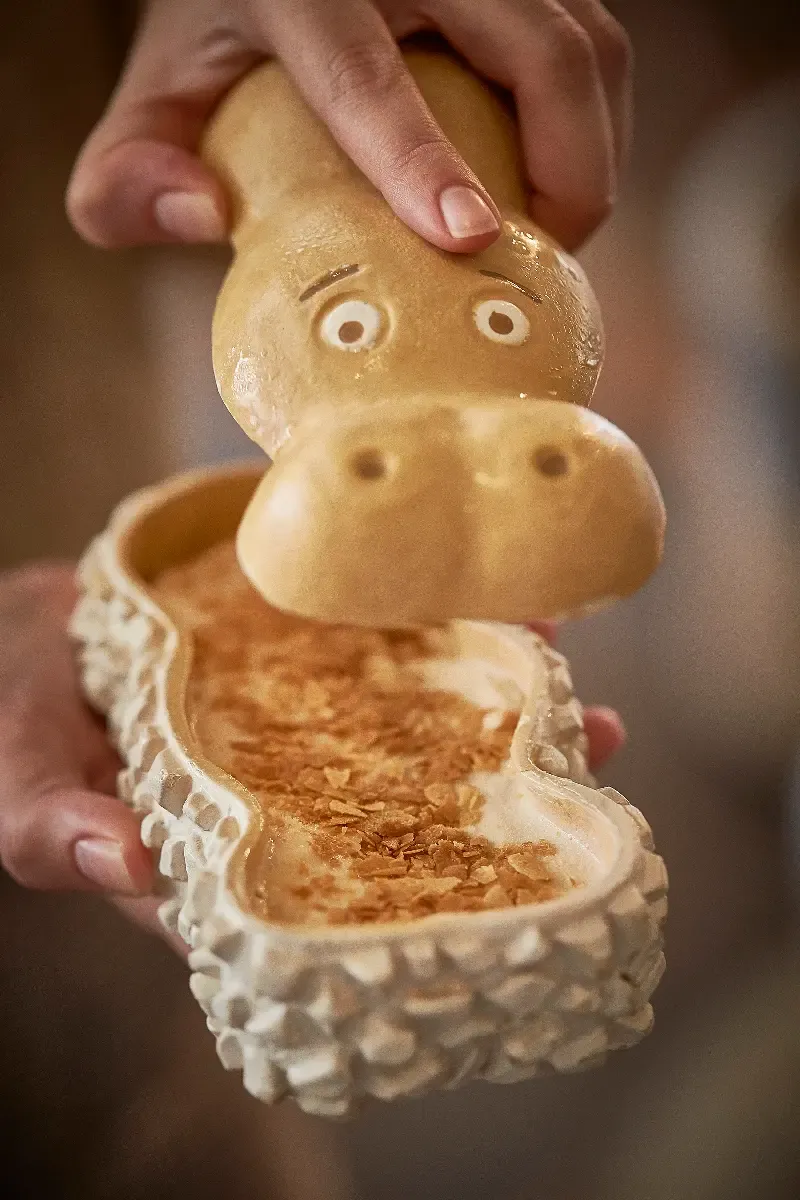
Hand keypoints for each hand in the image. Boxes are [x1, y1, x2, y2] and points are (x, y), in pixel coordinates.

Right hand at [0, 564, 623, 952]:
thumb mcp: (20, 774)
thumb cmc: (18, 714)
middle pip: (401, 812)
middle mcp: (284, 794)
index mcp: (224, 849)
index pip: (325, 893)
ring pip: (415, 727)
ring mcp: (305, 724)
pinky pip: (390, 648)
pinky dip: (448, 632)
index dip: (412, 894)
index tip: (501, 881)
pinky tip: (511, 618)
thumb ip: (56, 824)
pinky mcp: (309, 662)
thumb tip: (125, 864)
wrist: (39, 626)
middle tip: (585, 768)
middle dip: (496, 797)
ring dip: (496, 709)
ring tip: (579, 698)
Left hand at [67, 0, 630, 254]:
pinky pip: (597, 39)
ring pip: (589, 43)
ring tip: (553, 229)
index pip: (366, 74)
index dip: (421, 158)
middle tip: (542, 261)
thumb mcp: (159, 93)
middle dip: (567, 172)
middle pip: (538, 46)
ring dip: (593, 149)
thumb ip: (131, 171)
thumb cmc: (220, 27)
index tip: (471, 237)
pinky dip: (593, 120)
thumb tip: (200, 218)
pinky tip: (559, 173)